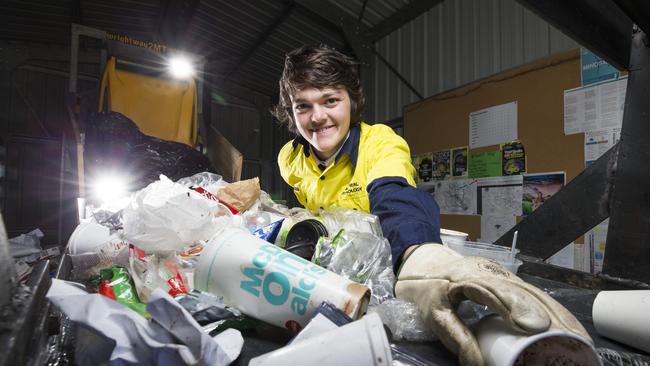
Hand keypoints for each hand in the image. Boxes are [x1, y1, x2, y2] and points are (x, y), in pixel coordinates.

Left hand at [395, 244, 590, 365]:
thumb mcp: (434, 315)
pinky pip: (534, 295)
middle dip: (549, 315)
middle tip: (572, 339)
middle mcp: (490, 271)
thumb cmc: (428, 290)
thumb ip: (456, 338)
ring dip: (558, 314)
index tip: (535, 326)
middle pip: (524, 291)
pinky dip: (552, 311)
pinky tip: (568, 327)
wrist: (425, 264)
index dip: (516, 306)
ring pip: (534, 292)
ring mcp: (503, 274)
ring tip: (578, 337)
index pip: (495, 290)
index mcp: (468, 276)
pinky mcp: (510, 280)